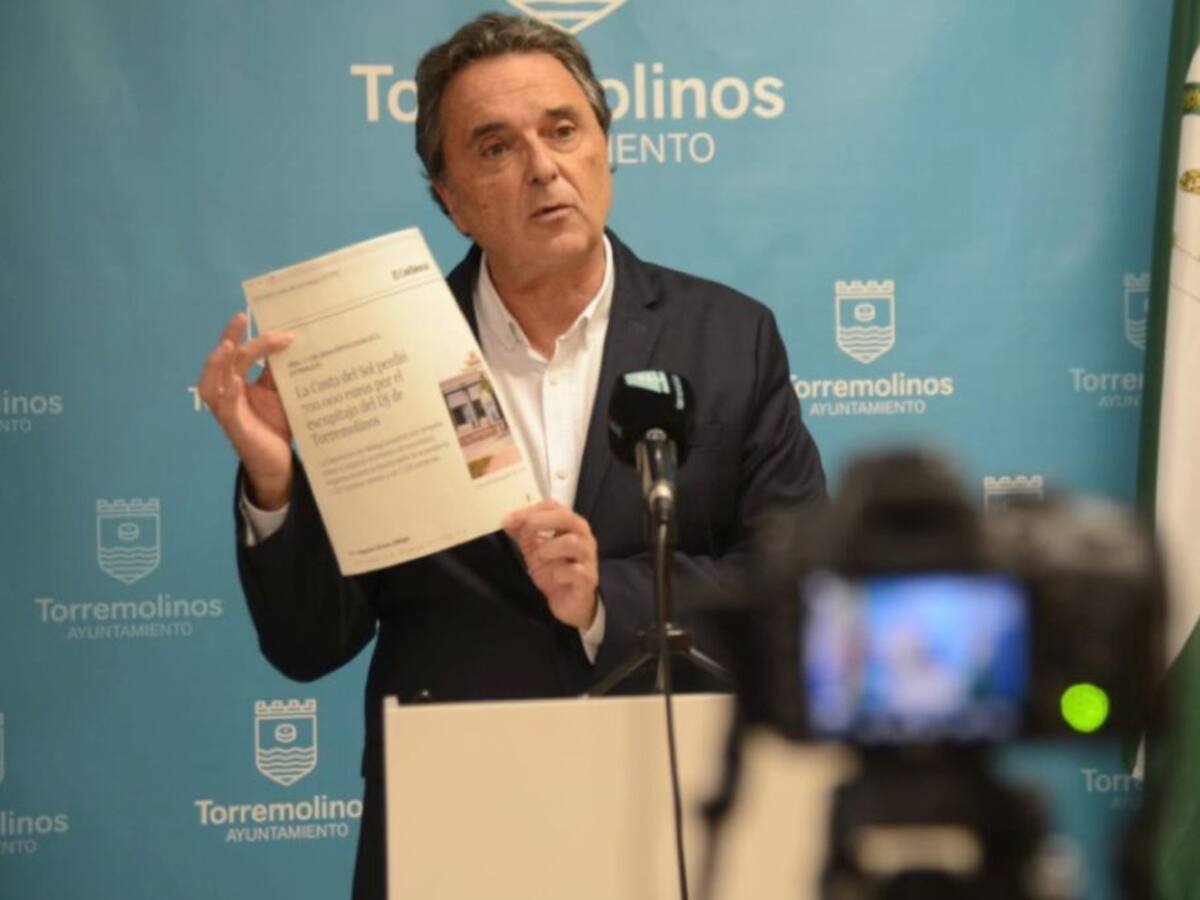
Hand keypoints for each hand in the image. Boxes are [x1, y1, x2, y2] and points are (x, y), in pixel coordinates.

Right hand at [197, 312, 293, 508]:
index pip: (239, 354)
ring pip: (212, 383)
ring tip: (227, 346)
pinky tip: (234, 384)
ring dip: (217, 363)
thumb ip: (278, 371)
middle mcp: (227, 393)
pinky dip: (227, 396)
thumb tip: (290, 341)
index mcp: (237, 381)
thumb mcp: (280, 393)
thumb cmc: (276, 425)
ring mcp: (227, 411)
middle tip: (240, 318)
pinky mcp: (234, 428)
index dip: (254, 338)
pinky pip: (225, 410)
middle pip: (225, 362)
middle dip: (231, 339)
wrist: (279, 462)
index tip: (280, 329)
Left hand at [502, 500, 598, 628]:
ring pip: (572, 542)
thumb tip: (508, 520)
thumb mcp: (535, 550)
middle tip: (523, 533)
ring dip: (549, 547)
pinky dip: (561, 572)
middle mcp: (583, 538)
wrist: (570, 604)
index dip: (530, 510)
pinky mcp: (588, 580)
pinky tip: (555, 577)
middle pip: (566, 517)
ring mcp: (588, 558)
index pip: (553, 506)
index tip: (510, 519)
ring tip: (541, 557)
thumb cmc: (557, 572)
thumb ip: (523, 534)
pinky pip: (577, 571)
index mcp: (570, 526)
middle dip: (539, 522)